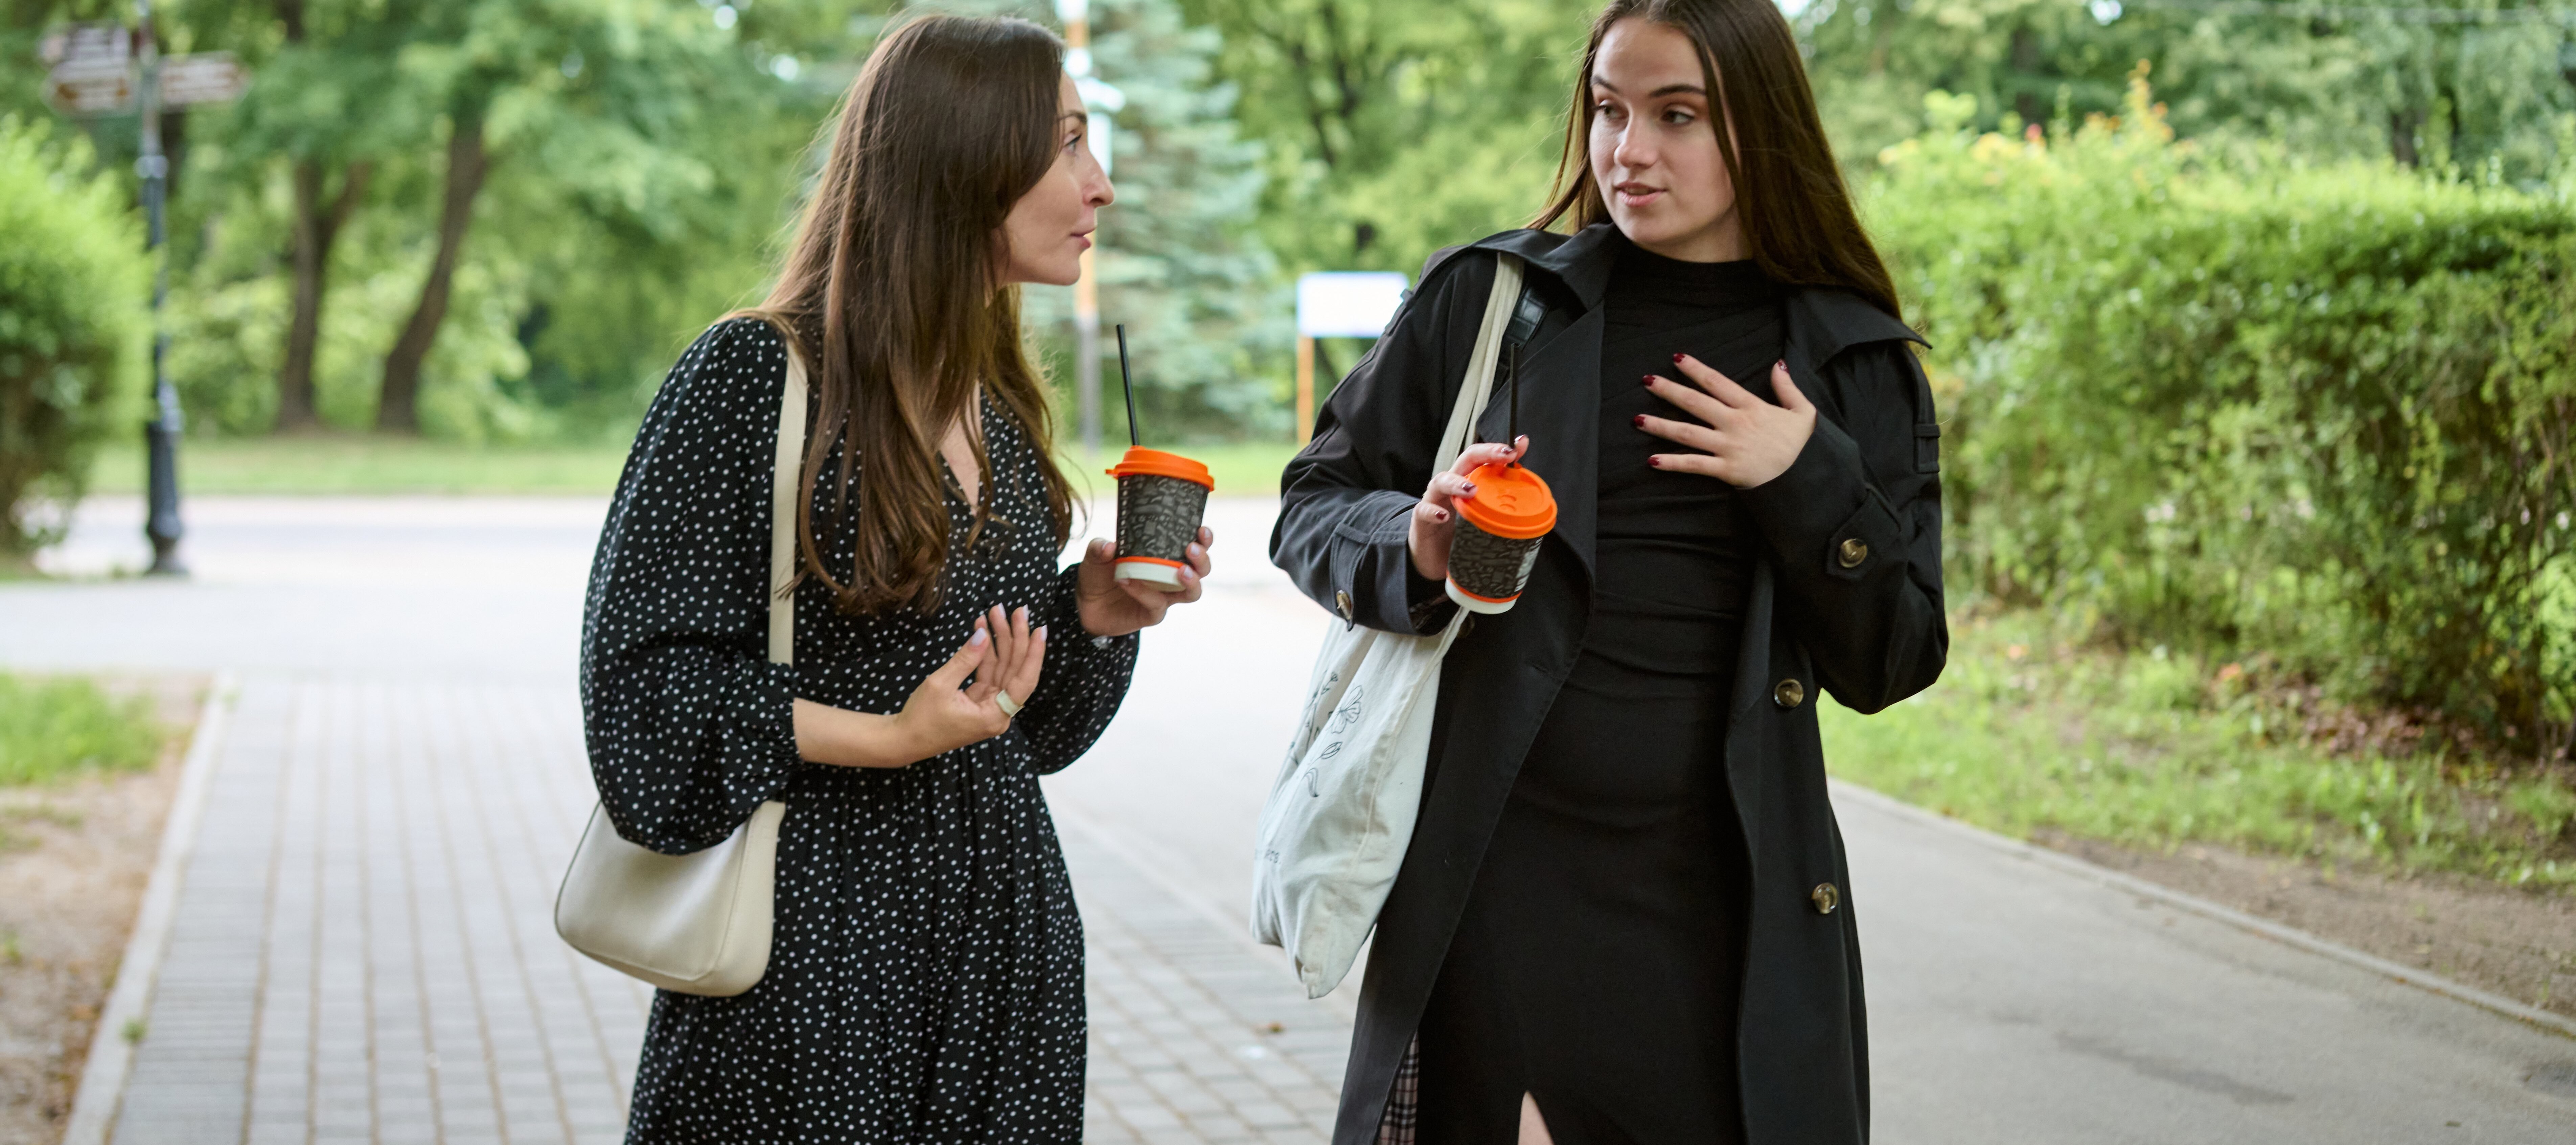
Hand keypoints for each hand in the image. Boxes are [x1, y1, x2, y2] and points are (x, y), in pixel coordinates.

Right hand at [891, 604, 1046, 758]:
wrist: (904, 740)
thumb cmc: (921, 718)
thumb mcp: (940, 685)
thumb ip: (966, 659)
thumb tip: (983, 633)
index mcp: (995, 716)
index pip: (1024, 681)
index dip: (1034, 653)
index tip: (1038, 628)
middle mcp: (998, 712)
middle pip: (1015, 670)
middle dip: (1015, 638)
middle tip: (1016, 610)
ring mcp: (989, 706)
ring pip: (1003, 668)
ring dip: (999, 641)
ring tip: (995, 613)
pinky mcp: (979, 700)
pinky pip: (989, 672)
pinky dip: (986, 653)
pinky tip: (984, 630)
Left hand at [1075, 527, 1211, 636]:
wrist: (1084, 604)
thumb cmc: (1099, 574)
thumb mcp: (1096, 556)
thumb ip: (1100, 548)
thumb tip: (1110, 546)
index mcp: (1164, 557)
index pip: (1194, 547)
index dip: (1204, 540)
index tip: (1201, 530)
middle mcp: (1170, 577)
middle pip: (1201, 570)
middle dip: (1202, 560)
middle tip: (1191, 548)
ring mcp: (1164, 597)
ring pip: (1192, 593)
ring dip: (1191, 581)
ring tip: (1181, 571)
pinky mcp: (1153, 614)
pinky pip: (1157, 604)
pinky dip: (1144, 592)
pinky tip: (1127, 581)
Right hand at [1407, 436, 1527, 580]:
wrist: (1431, 556)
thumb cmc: (1459, 532)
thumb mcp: (1483, 516)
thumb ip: (1501, 502)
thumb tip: (1525, 492)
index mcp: (1468, 481)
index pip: (1483, 458)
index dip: (1499, 449)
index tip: (1518, 446)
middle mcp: (1452, 485)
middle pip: (1465, 460)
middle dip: (1485, 453)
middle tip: (1504, 455)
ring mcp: (1435, 499)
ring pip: (1442, 481)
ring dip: (1457, 483)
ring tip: (1472, 490)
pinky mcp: (1422, 519)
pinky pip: (1425, 511)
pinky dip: (1433, 511)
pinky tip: (1443, 516)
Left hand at [1637, 357, 1815, 487]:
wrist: (1806, 477)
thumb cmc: (1801, 446)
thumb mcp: (1802, 411)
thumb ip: (1787, 387)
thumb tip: (1778, 364)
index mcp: (1751, 407)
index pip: (1718, 382)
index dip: (1696, 369)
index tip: (1677, 359)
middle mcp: (1735, 424)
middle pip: (1695, 402)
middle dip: (1669, 390)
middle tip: (1647, 381)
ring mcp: (1728, 447)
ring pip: (1688, 433)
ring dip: (1660, 426)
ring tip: (1637, 419)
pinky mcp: (1725, 470)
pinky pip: (1695, 464)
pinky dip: (1673, 463)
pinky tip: (1652, 460)